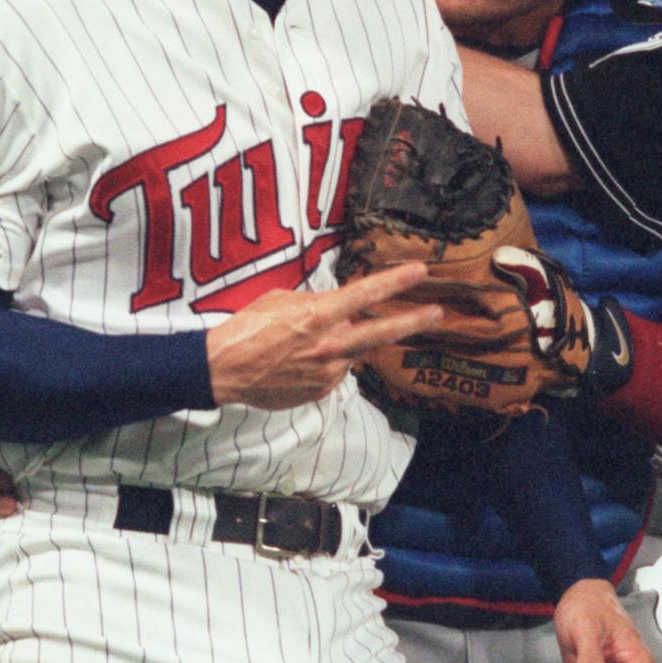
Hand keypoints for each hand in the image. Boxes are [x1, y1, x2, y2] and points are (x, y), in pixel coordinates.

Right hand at [205, 263, 442, 409]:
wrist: (224, 369)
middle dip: (414, 320)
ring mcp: (327, 372)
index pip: (366, 294)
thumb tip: (333, 305)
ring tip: (310, 342)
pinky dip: (327, 363)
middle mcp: (330, 344)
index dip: (396, 281)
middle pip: (383, 331)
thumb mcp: (280, 300)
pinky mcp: (320, 391)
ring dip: (345, 344)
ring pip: (352, 353)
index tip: (420, 272)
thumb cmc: (246, 327)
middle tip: (437, 313)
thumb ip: (314, 302)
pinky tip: (300, 360)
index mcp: (319, 315)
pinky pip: (335, 372)